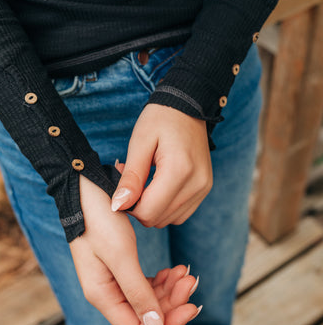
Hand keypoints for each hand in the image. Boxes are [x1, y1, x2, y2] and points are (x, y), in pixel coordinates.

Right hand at [69, 173, 201, 324]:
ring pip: (148, 298)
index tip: (192, 305)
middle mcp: (106, 293)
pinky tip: (174, 269)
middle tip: (191, 278)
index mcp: (102, 296)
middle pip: (146, 314)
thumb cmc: (100, 219)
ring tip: (185, 271)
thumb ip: (139, 293)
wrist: (85, 187)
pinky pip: (145, 282)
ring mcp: (112, 279)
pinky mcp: (119, 266)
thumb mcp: (122, 255)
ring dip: (170, 289)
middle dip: (172, 300)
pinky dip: (163, 278)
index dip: (167, 323)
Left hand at [111, 103, 212, 227]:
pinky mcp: (205, 189)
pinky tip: (158, 184)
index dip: (129, 205)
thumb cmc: (161, 118)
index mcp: (179, 171)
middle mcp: (197, 184)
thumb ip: (131, 177)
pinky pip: (180, 213)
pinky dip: (165, 205)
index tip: (123, 184)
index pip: (148, 212)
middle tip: (132, 177)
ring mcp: (204, 188)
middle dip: (139, 204)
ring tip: (145, 178)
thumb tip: (119, 206)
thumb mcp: (140, 142)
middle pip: (158, 219)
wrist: (188, 105)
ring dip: (152, 206)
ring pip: (168, 219)